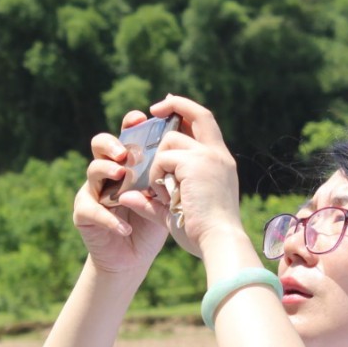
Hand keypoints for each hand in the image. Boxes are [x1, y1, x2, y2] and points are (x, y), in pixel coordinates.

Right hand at [74, 111, 170, 275]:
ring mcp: (93, 190)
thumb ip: (171, 173)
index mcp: (128, 163)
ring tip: (122, 178)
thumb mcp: (166, 196)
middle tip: (125, 153)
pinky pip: (91, 209)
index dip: (130, 123)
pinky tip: (125, 227)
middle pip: (101, 144)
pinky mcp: (83, 213)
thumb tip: (186, 143)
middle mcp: (108, 171)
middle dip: (112, 143)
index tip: (142, 118)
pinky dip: (109, 218)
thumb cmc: (152, 223)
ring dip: (107, 171)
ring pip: (92, 170)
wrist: (135, 258)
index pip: (126, 134)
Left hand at [145, 96, 243, 258]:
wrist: (218, 241)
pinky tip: (165, 197)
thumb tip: (127, 195)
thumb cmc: (202, 232)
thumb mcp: (178, 209)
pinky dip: (157, 177)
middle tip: (153, 110)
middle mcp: (218, 154)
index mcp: (221, 162)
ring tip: (164, 191)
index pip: (206, 124)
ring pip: (170, 142)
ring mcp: (208, 156)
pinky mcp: (194, 163)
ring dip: (159, 165)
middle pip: (198, 114)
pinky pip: (162, 160)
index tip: (168, 105)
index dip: (187, 110)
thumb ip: (154, 199)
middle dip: (174, 105)